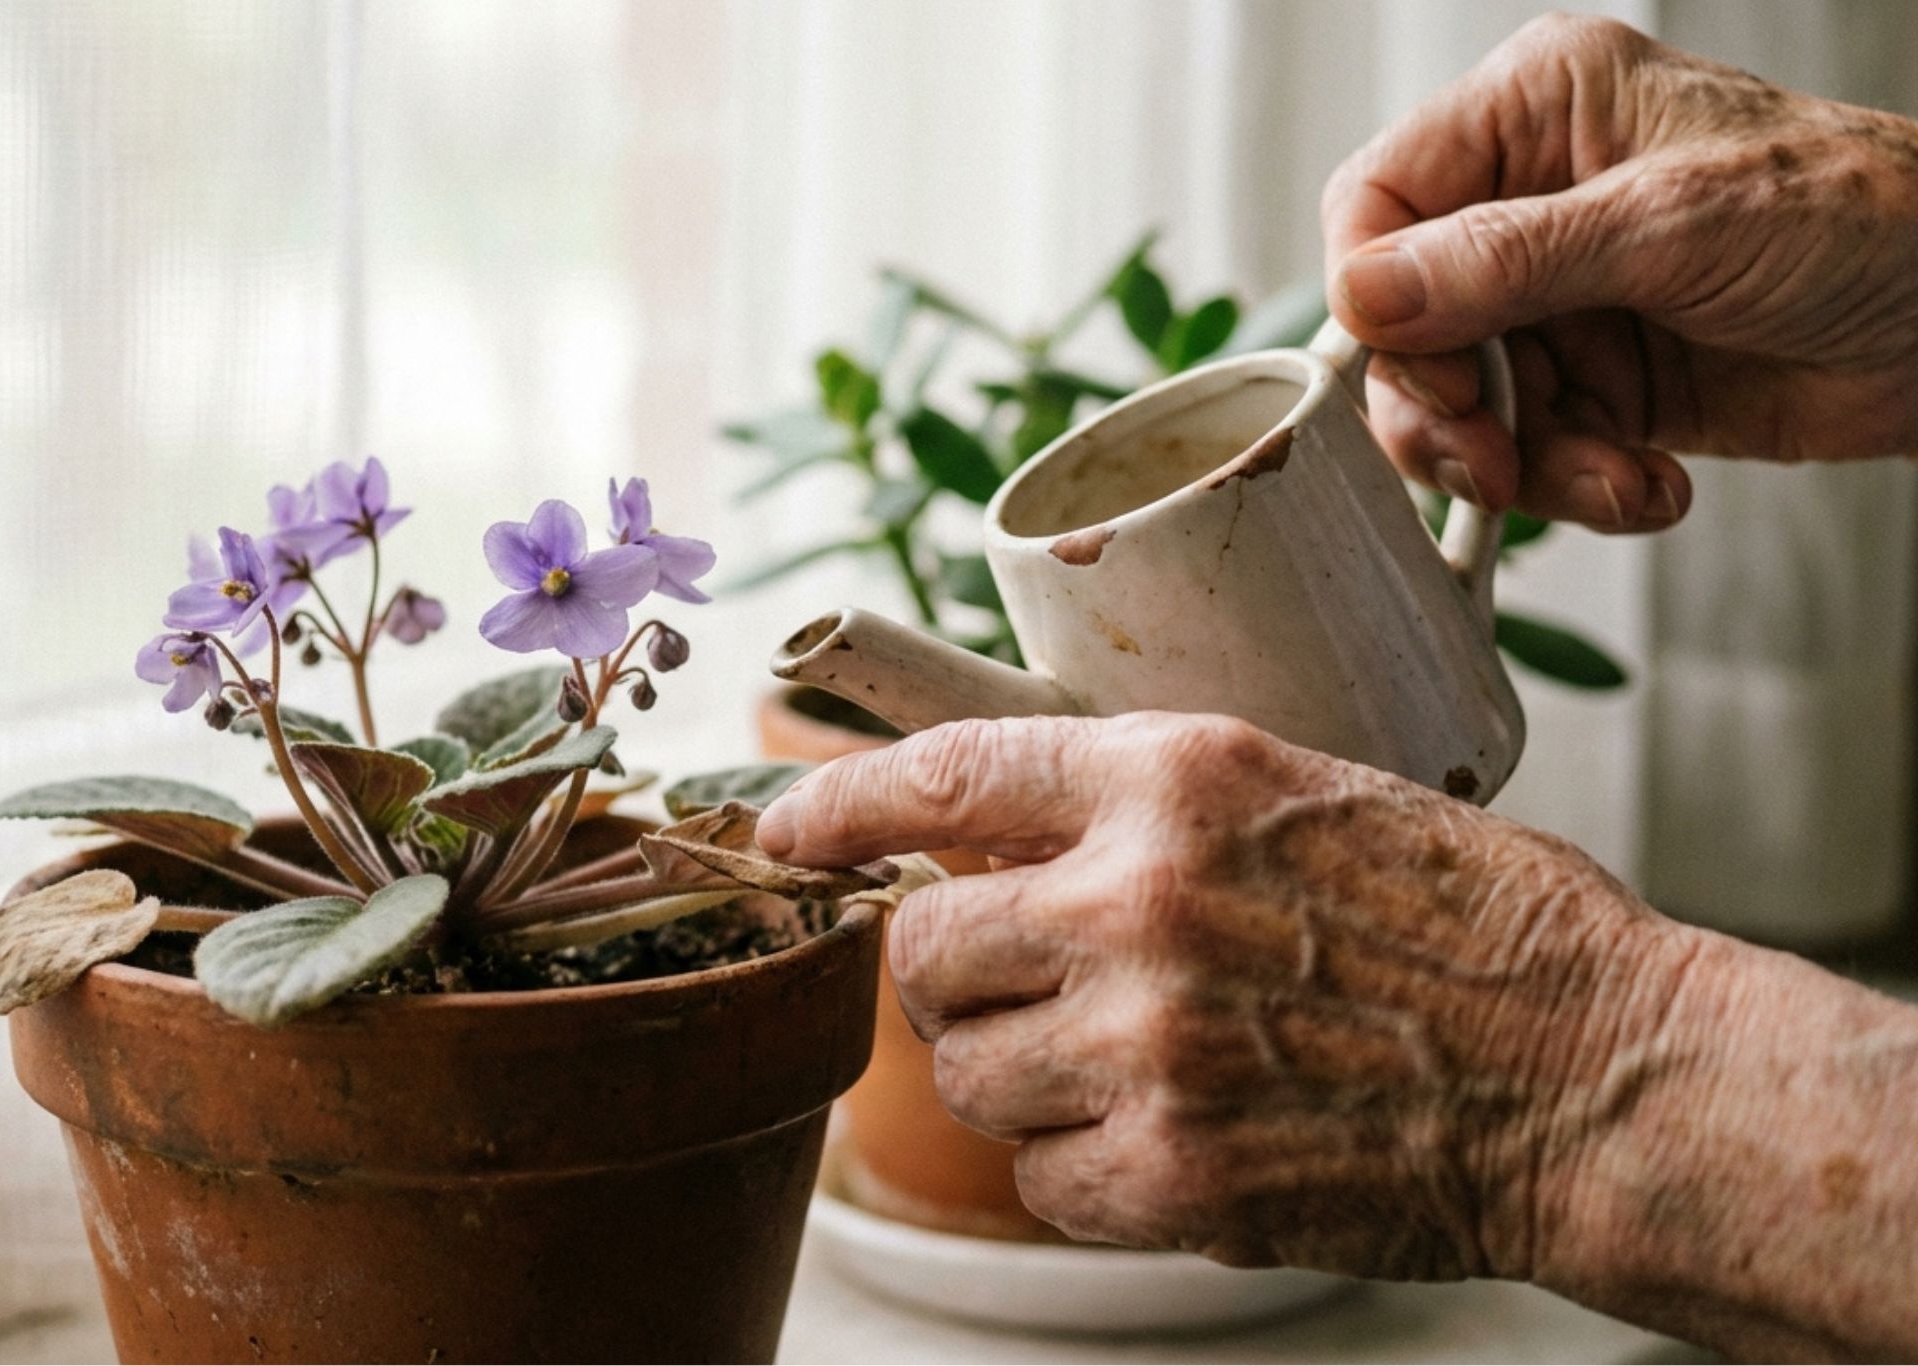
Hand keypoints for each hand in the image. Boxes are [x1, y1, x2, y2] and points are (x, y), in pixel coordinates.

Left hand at [757, 713, 1700, 1279]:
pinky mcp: (1172, 1177)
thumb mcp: (1303, 792)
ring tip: (1134, 1062)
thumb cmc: (1472, 925)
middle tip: (1022, 983)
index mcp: (1176, 776)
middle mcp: (1140, 900)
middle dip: (953, 971)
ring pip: (963, 1075)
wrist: (1600, 1074)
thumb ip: (1140, 806)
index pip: (944, 773)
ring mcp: (1148, 1046)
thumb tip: (991, 835)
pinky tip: (1175, 1135)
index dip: (838, 802)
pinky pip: (1037, 1181)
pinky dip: (1082, 1169)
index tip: (788, 831)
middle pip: (921, 947)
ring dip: (1021, 1075)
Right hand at [1322, 14, 1917, 530]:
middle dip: (1447, 409)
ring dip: (1527, 465)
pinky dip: (1578, 487)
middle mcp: (1529, 204)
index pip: (1376, 201)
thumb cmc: (1860, 218)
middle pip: (1403, 325)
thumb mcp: (1670, 227)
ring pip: (1461, 407)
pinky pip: (1529, 452)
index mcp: (1535, 114)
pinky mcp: (1594, 383)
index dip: (1375, 298)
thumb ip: (1506, 262)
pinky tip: (1647, 483)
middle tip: (1493, 460)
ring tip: (1613, 477)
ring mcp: (1558, 299)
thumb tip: (1367, 294)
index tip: (1420, 369)